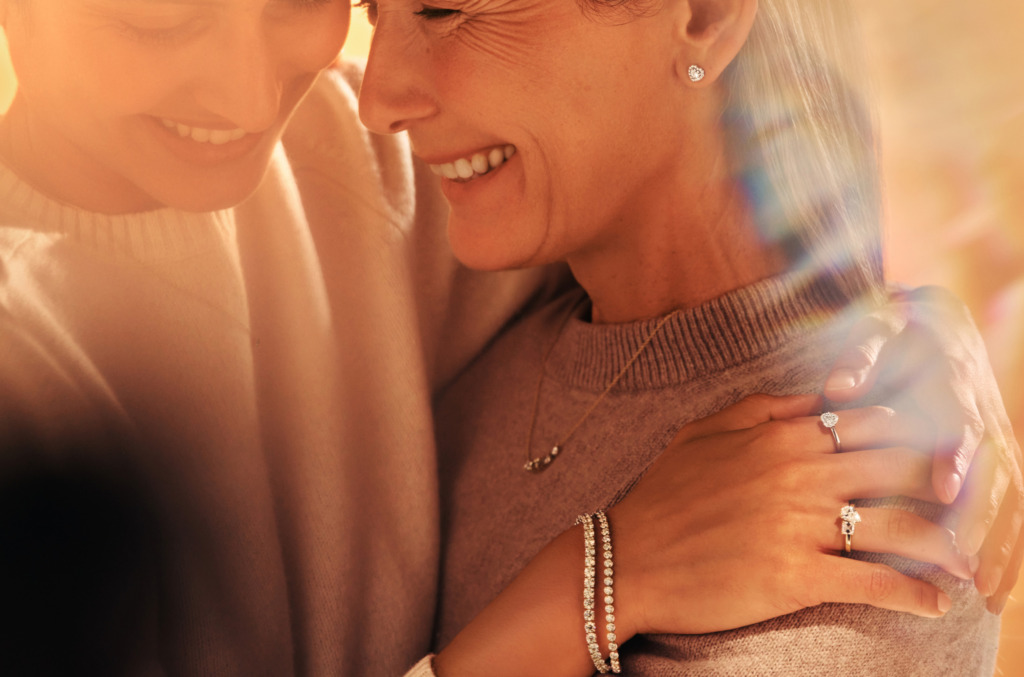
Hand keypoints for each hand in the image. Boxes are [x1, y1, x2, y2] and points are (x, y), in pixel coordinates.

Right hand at [610, 393, 972, 638]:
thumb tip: (820, 397)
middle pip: (903, 468)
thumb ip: (765, 408)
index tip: (933, 458)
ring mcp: (800, 526)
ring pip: (902, 525)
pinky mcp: (796, 577)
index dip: (914, 439)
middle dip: (942, 486)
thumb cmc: (662, 495)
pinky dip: (914, 595)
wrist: (626, 560)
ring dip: (945, 545)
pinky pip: (875, 583)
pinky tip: (934, 603)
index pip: (875, 424)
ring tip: (964, 561)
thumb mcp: (704, 432)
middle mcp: (801, 474)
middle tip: (962, 508)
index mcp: (783, 437)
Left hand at [824, 286, 1022, 611]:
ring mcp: (995, 443)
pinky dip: (1008, 550)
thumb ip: (861, 357)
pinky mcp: (996, 464)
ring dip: (1002, 548)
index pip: (960, 423)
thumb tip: (838, 387)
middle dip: (984, 522)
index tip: (944, 488)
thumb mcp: (876, 333)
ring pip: (1010, 500)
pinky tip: (994, 592)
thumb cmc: (897, 335)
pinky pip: (1011, 511)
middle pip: (994, 474)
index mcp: (954, 385)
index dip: (955, 455)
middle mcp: (984, 417)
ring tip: (986, 594)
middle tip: (968, 567)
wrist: (937, 324)